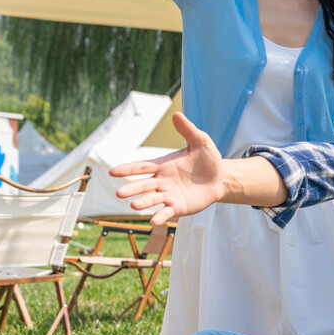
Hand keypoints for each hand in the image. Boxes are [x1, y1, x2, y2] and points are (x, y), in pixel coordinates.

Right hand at [110, 113, 224, 225]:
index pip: (142, 166)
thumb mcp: (200, 142)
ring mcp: (168, 195)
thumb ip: (188, 130)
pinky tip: (154, 220)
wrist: (221, 178)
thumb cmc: (208, 159)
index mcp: (163, 165)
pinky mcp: (178, 207)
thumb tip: (176, 114)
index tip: (113, 171)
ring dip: (143, 202)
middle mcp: (161, 181)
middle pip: (143, 185)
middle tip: (119, 193)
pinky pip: (166, 212)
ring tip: (134, 206)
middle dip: (131, 189)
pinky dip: (159, 216)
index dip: (127, 169)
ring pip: (152, 199)